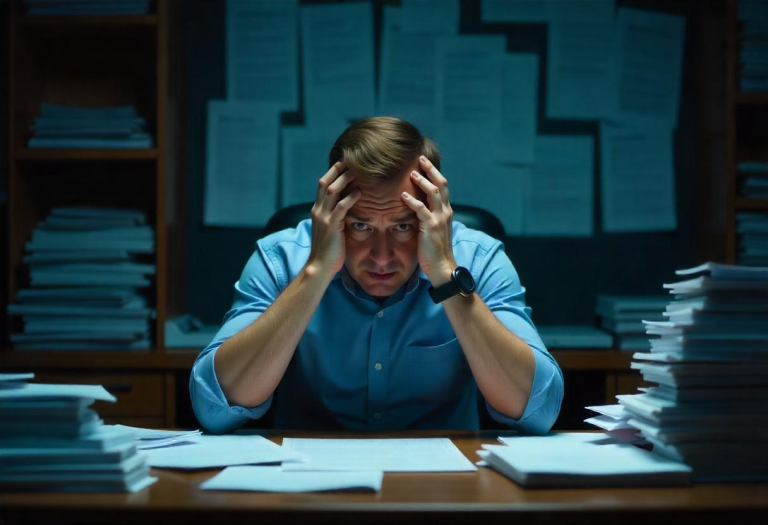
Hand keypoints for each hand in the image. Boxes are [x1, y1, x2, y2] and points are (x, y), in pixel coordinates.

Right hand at [306, 160, 361, 276]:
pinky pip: (340, 208)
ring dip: (345, 179)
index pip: (323, 184)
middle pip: (326, 182)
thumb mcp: (330, 228)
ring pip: (332, 191)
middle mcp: (318, 210)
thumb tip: (346, 206)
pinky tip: (360, 192)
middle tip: (352, 159)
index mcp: (317, 209)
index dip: (333, 171)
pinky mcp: (331, 226)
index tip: (345, 162)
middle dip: (338, 169)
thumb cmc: (329, 249)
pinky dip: (350, 198)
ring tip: (358, 171)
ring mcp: (323, 217)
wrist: (320, 266)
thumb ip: (335, 215)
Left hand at [401, 155, 455, 286]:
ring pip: (434, 193)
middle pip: (441, 184)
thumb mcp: (434, 229)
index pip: (442, 186)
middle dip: (431, 169)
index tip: (424, 162)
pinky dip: (412, 201)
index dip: (434, 173)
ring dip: (422, 181)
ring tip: (412, 173)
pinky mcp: (431, 227)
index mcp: (446, 211)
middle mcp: (445, 212)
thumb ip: (429, 216)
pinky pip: (422, 210)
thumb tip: (418, 207)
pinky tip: (403, 195)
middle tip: (420, 158)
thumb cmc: (435, 249)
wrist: (442, 267)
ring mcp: (440, 218)